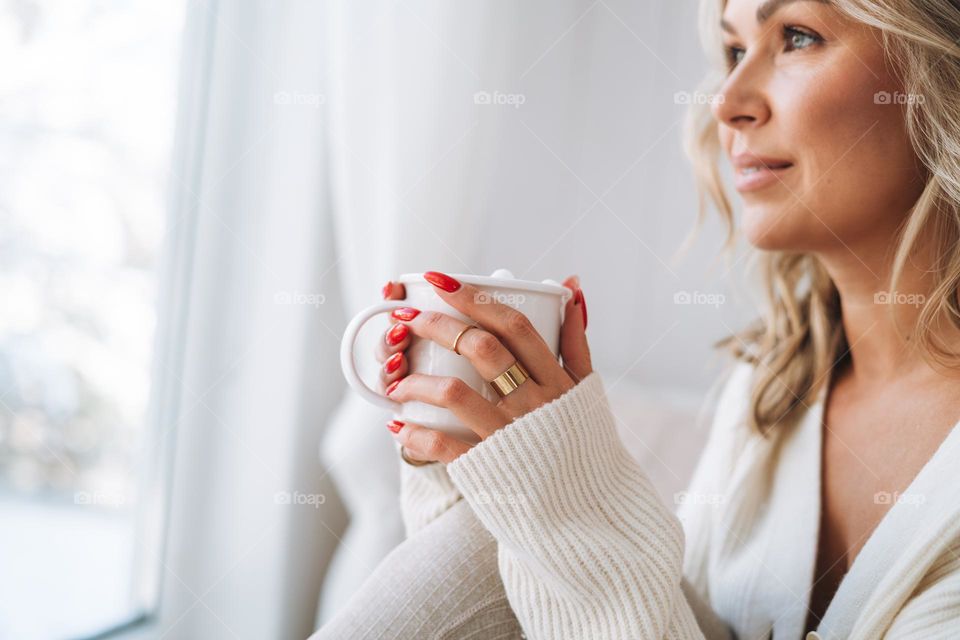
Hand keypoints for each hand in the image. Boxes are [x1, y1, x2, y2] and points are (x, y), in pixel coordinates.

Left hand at [380, 271, 590, 463]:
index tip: (440, 281)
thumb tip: (570, 284)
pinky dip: (414, 434)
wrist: (586, 513)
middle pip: (481, 349)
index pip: (514, 326)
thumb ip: (576, 339)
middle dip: (436, 326)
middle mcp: (534, 404)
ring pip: (455, 393)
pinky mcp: (487, 469)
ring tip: (396, 379)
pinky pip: (442, 445)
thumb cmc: (581, 445)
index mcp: (556, 381)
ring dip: (416, 381)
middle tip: (404, 319)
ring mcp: (509, 436)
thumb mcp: (586, 390)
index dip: (474, 298)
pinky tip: (398, 425)